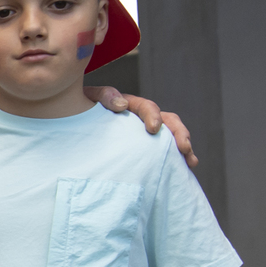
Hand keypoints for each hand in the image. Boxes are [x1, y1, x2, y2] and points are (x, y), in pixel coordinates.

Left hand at [83, 88, 197, 166]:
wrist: (75, 121)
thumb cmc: (81, 108)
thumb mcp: (91, 98)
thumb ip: (105, 96)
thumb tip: (122, 105)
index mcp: (130, 105)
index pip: (147, 107)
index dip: (153, 116)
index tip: (154, 129)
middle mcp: (141, 118)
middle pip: (168, 121)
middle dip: (179, 134)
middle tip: (184, 148)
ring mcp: (144, 132)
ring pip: (170, 137)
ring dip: (183, 147)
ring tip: (191, 162)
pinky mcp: (145, 146)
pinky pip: (163, 151)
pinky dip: (175, 158)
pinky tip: (183, 170)